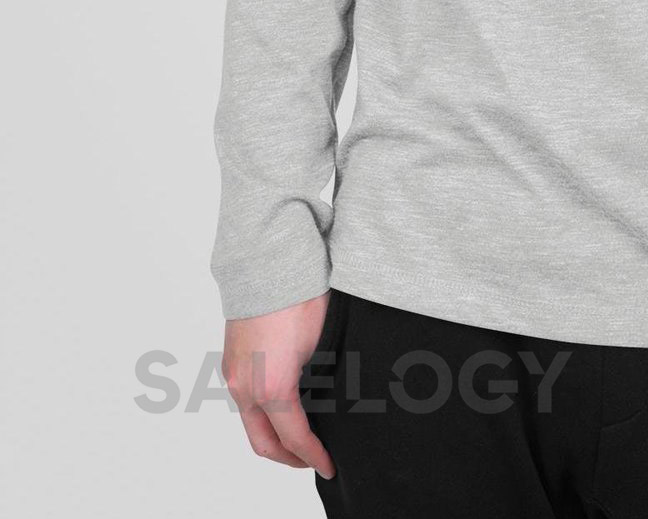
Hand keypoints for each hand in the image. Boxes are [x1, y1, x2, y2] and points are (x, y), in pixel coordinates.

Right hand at [221, 292, 335, 478]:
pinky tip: (282, 405)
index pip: (295, 437)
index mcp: (272, 387)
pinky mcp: (231, 360)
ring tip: (300, 436)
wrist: (269, 261)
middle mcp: (246, 387)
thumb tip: (334, 399)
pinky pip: (244, 399)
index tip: (329, 466)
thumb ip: (323, 380)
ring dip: (273, 435)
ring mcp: (235, 374)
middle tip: (312, 460)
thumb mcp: (324, 343)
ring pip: (251, 422)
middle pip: (263, 442)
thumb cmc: (301, 297)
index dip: (313, 456)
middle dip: (289, 458)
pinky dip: (262, 413)